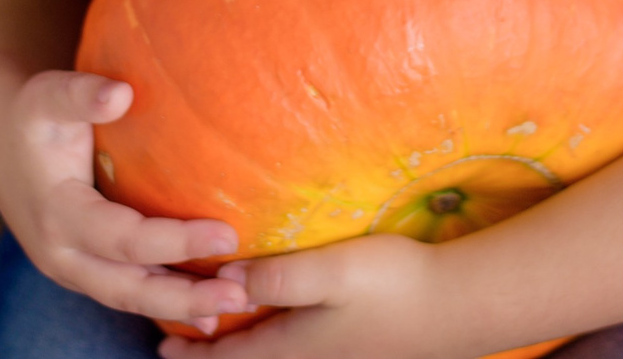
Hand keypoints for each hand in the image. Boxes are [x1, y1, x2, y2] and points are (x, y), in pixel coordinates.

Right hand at [0, 71, 251, 329]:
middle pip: (129, 289)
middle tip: (241, 297)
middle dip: (185, 299)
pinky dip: (166, 304)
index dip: (176, 241)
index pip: (124, 239)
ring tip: (236, 306)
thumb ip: (82, 93)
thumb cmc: (32, 116)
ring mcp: (72, 269)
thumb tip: (121, 93)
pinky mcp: (85, 271)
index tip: (228, 234)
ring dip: (182, 308)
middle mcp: (62, 255)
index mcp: (58, 215)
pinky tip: (208, 312)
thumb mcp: (48, 95)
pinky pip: (128, 294)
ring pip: (130, 300)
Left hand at [157, 233, 460, 358]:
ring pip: (273, 358)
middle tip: (181, 340)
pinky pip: (297, 351)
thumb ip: (276, 274)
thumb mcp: (330, 271)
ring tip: (225, 330)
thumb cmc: (395, 285)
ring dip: (243, 348)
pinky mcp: (356, 350)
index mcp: (291, 349)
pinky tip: (284, 320)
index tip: (161, 344)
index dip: (190, 354)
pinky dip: (273, 341)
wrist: (461, 307)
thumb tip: (222, 278)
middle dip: (212, 354)